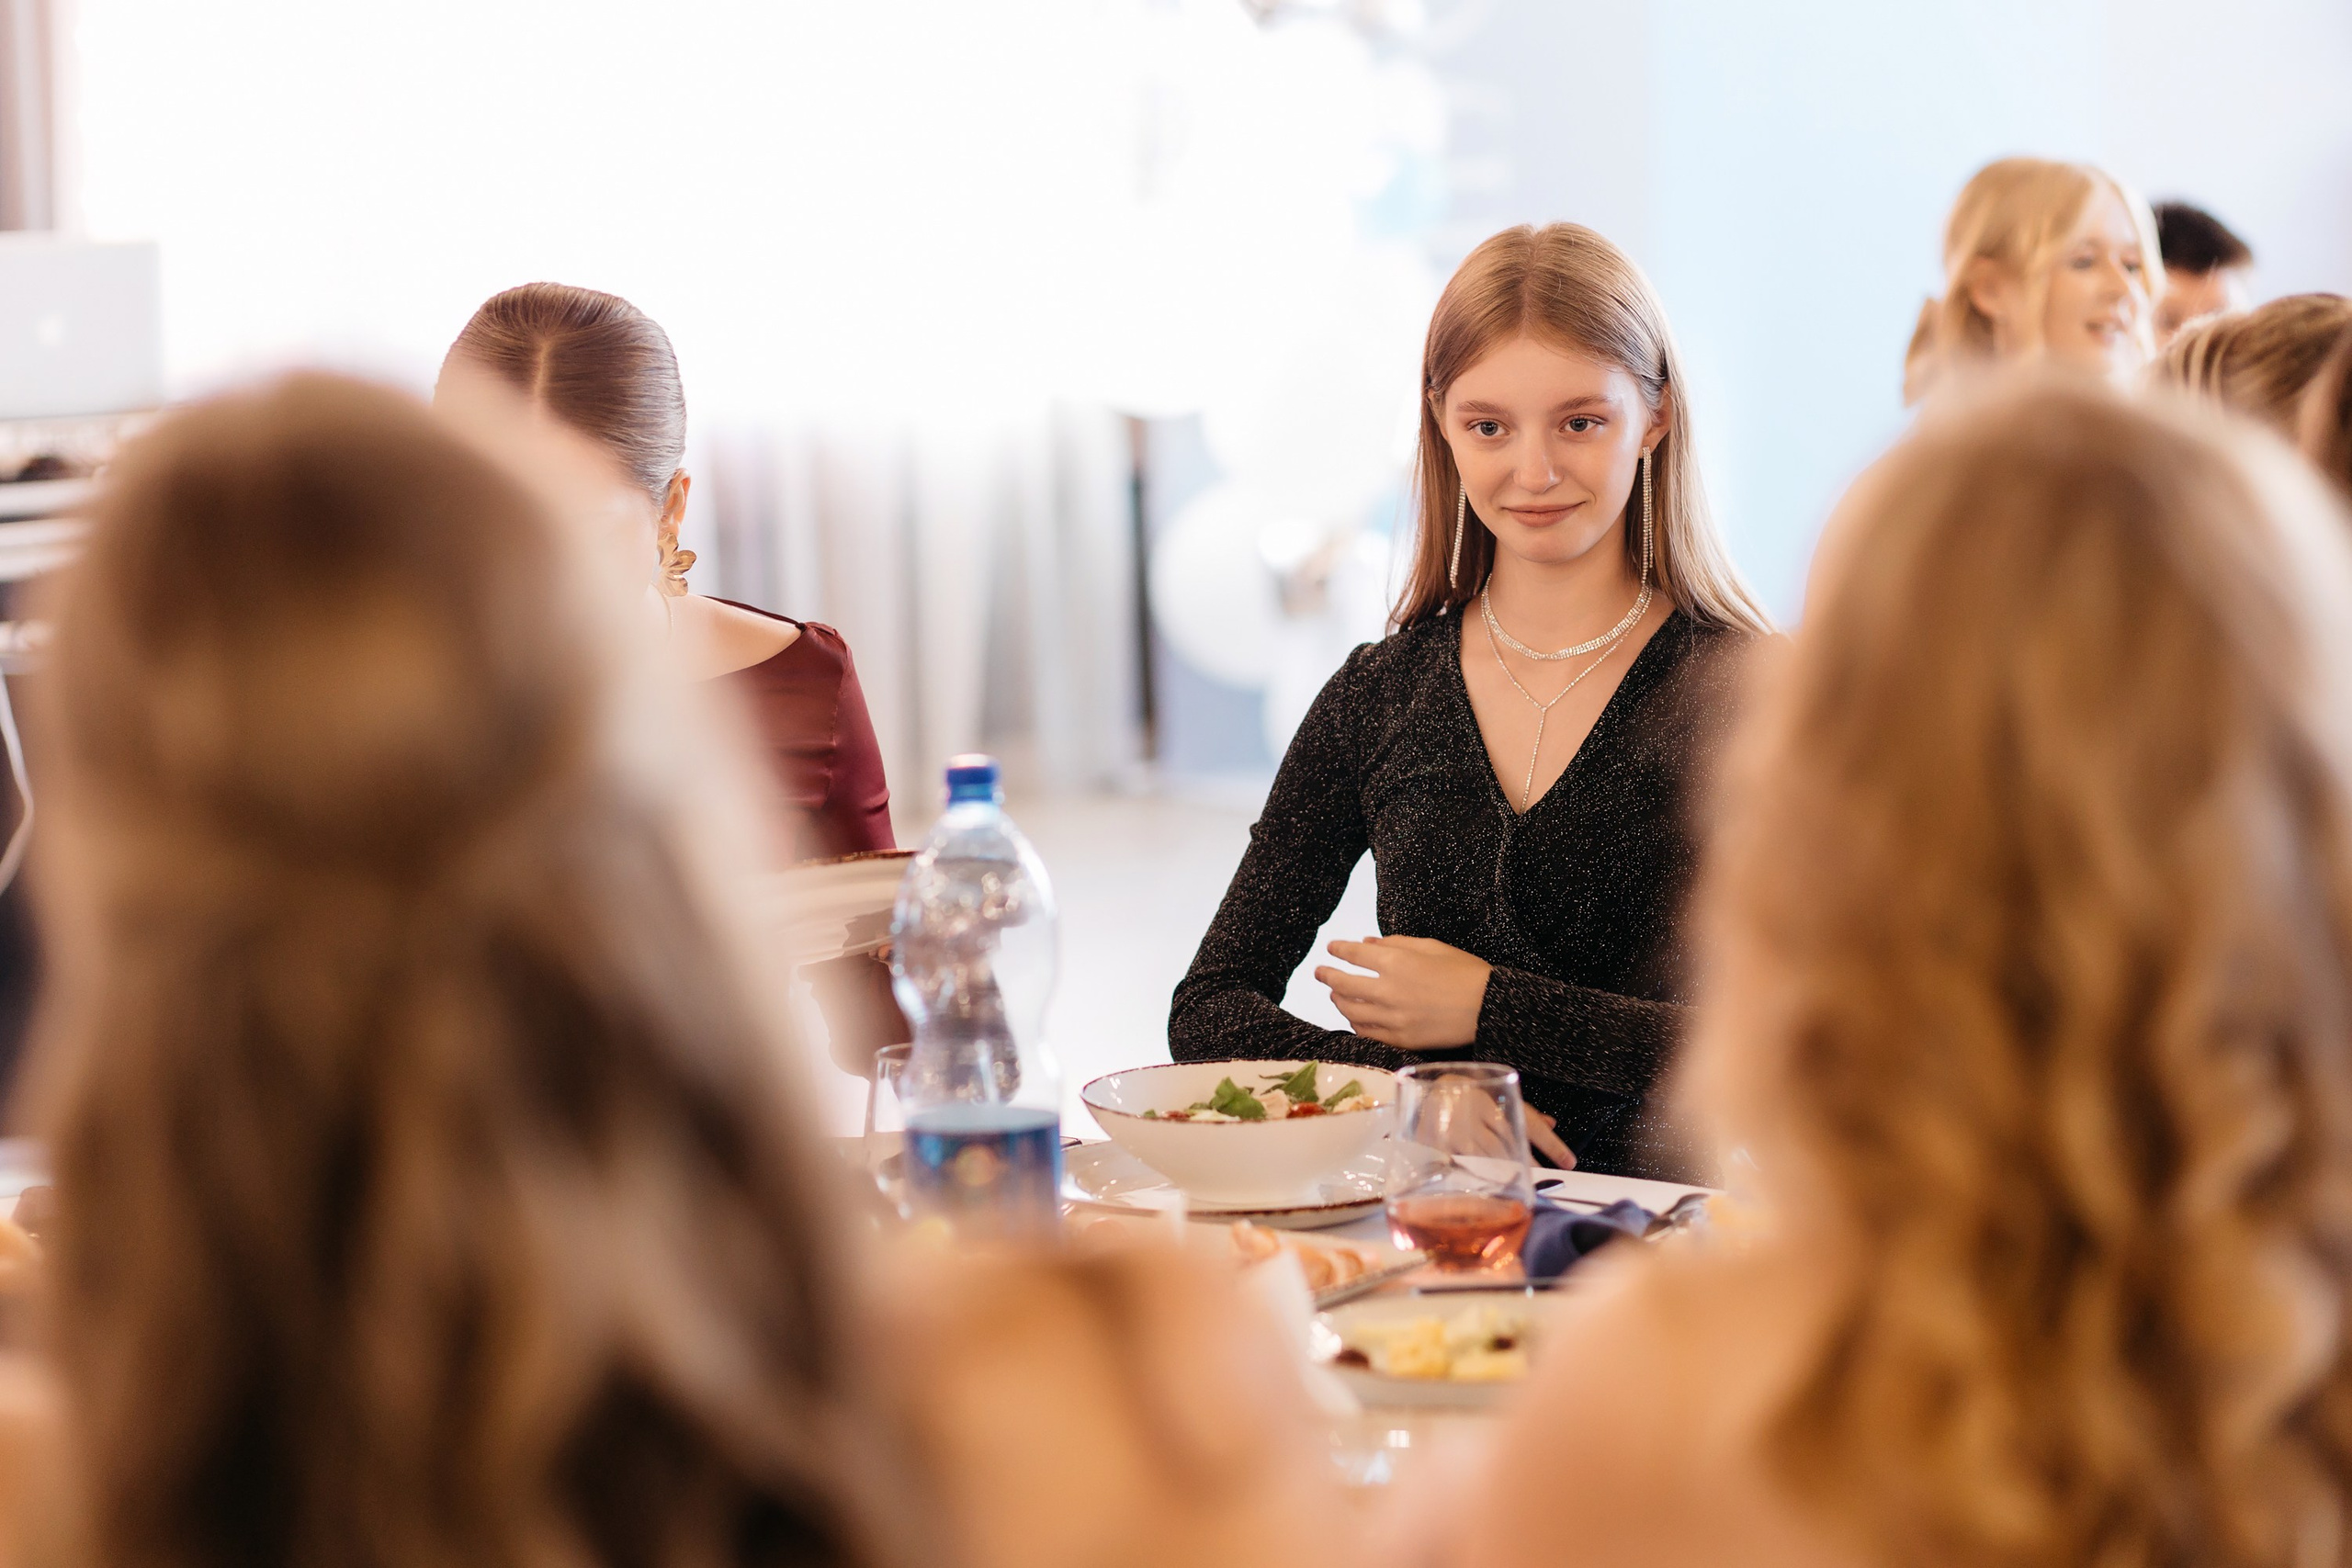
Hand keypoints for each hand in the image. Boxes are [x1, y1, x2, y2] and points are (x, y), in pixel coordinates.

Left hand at [1313, 935, 1490, 1049]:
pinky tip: (1354, 1018)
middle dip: (1327, 976)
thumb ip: (1396, 944)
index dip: (1339, 950)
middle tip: (1319, 972)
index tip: (1332, 948)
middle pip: (1343, 984)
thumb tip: (1367, 943)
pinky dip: (1355, 1024)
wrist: (1488, 1008)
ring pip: (1351, 1011)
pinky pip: (1367, 1033)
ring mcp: (1392, 1018)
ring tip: (1335, 994)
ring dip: (1338, 1000)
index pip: (1353, 955)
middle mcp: (1387, 991)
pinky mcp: (1400, 1039)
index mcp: (1395, 963)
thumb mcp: (1431, 946)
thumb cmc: (1464, 971)